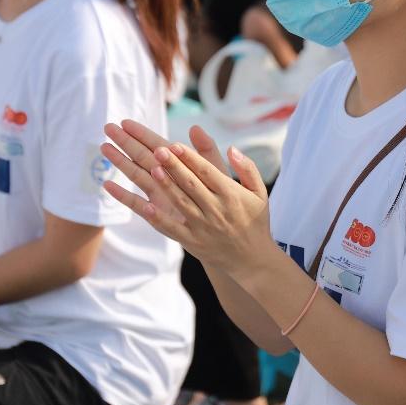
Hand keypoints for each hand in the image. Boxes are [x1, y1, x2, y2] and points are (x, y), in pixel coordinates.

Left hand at [101, 120, 276, 278]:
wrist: (251, 260)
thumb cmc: (254, 220)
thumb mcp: (259, 192)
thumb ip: (247, 168)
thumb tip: (232, 148)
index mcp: (231, 195)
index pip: (207, 172)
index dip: (190, 158)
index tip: (175, 144)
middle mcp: (216, 209)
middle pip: (191, 184)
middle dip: (174, 166)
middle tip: (158, 150)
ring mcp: (203, 227)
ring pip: (181, 202)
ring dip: (166, 186)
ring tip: (153, 169)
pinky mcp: (192, 242)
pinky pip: (173, 229)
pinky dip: (159, 218)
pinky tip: (146, 206)